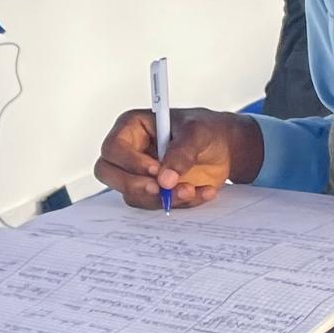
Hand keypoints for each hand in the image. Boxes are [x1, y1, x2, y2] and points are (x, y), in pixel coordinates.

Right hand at [93, 106, 262, 208]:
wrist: (225, 148)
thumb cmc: (206, 130)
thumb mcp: (197, 133)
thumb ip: (181, 153)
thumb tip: (165, 178)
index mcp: (132, 128)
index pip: (113, 148)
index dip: (130, 162)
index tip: (155, 170)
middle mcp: (129, 152)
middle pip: (108, 173)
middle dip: (134, 185)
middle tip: (160, 189)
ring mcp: (138, 174)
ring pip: (132, 194)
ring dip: (161, 198)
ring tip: (190, 190)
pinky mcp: (153, 192)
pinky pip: (154, 205)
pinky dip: (177, 203)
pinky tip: (199, 192)